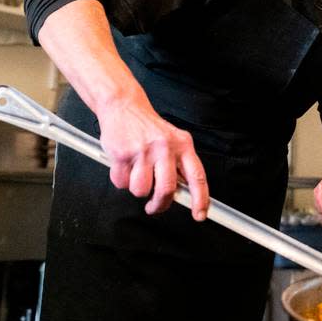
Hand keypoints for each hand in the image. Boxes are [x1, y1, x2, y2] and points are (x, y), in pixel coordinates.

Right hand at [95, 96, 208, 218]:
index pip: (197, 177)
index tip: (199, 215)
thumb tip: (185, 194)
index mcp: (182, 145)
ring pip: (141, 190)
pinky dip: (121, 180)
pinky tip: (124, 166)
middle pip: (166, 190)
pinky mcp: (122, 154)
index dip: (200, 199)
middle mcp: (165, 147)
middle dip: (159, 205)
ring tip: (136, 175)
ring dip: (137, 189)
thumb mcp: (172, 141)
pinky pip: (121, 182)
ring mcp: (143, 151)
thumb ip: (179, 165)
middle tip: (154, 206)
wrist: (124, 106)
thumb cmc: (148, 128)